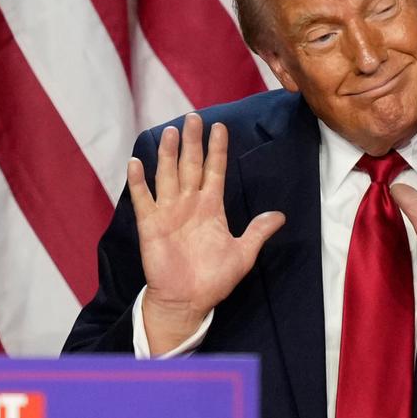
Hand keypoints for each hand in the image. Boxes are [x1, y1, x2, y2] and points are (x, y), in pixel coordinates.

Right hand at [127, 113, 284, 353]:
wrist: (187, 301)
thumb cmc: (214, 278)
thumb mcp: (243, 253)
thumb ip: (258, 232)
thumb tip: (281, 216)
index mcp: (211, 207)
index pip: (215, 170)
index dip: (217, 149)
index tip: (220, 127)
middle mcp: (189, 203)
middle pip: (191, 165)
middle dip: (192, 141)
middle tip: (193, 116)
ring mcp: (169, 212)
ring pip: (168, 175)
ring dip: (167, 153)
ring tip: (169, 130)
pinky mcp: (151, 225)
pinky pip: (143, 199)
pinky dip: (138, 181)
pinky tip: (135, 162)